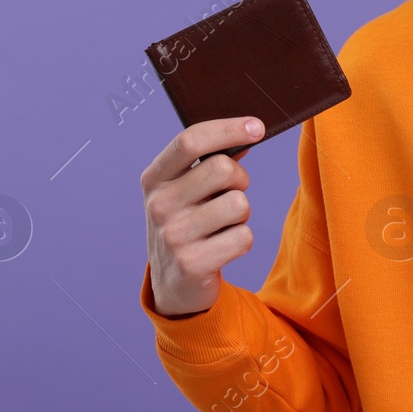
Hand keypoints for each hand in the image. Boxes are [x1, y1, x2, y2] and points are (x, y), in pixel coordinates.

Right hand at [141, 117, 265, 316]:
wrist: (174, 284)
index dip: (227, 129)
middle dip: (240, 179)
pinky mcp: (192, 264)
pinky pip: (243, 237)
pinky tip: (222, 248)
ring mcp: (172, 236)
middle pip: (223, 168)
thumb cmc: (187, 224)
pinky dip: (242, 241)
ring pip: (239, 204)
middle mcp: (158, 205)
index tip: (257, 127)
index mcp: (154, 179)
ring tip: (222, 225)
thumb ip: (210, 161)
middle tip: (230, 194)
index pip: (189, 141)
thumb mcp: (185, 191)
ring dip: (242, 215)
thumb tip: (249, 131)